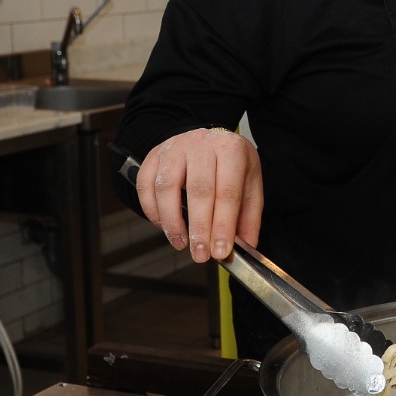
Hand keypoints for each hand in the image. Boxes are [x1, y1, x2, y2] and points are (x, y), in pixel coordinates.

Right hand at [135, 128, 262, 262]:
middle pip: (198, 190)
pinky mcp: (153, 156)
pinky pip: (145, 185)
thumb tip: (245, 248)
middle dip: (199, 229)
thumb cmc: (230, 165)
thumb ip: (249, 217)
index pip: (228, 192)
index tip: (221, 251)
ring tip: (181, 243)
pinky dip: (151, 210)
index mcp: (231, 150)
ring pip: (166, 187)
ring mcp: (175, 148)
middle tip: (200, 255)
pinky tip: (163, 226)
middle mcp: (202, 145)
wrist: (209, 140)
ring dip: (172, 222)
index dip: (223, 225)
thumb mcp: (250, 184)